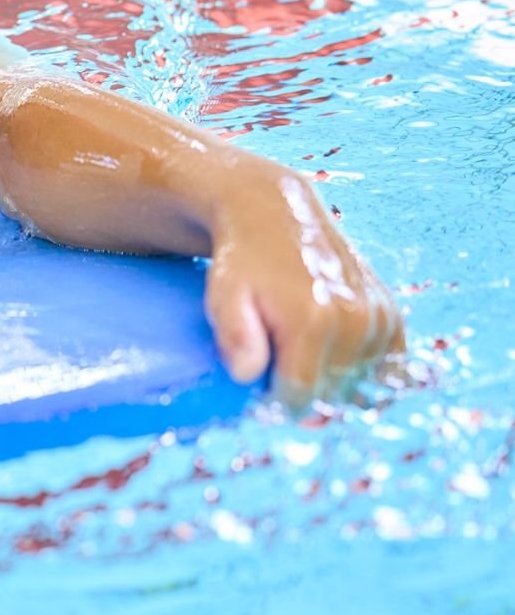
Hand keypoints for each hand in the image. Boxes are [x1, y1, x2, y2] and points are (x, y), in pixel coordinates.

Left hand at [205, 162, 404, 402]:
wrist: (273, 213)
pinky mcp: (391, 313)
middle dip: (302, 392)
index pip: (298, 397)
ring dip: (331, 382)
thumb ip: (235, 337)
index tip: (257, 384)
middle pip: (331, 395)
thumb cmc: (242, 261)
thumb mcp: (223, 296)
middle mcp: (355, 320)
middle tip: (276, 362)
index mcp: (313, 320)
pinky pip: (389, 367)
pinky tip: (336, 360)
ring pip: (359, 385)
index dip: (273, 400)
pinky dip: (363, 372)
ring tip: (300, 352)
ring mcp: (378, 316)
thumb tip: (247, 376)